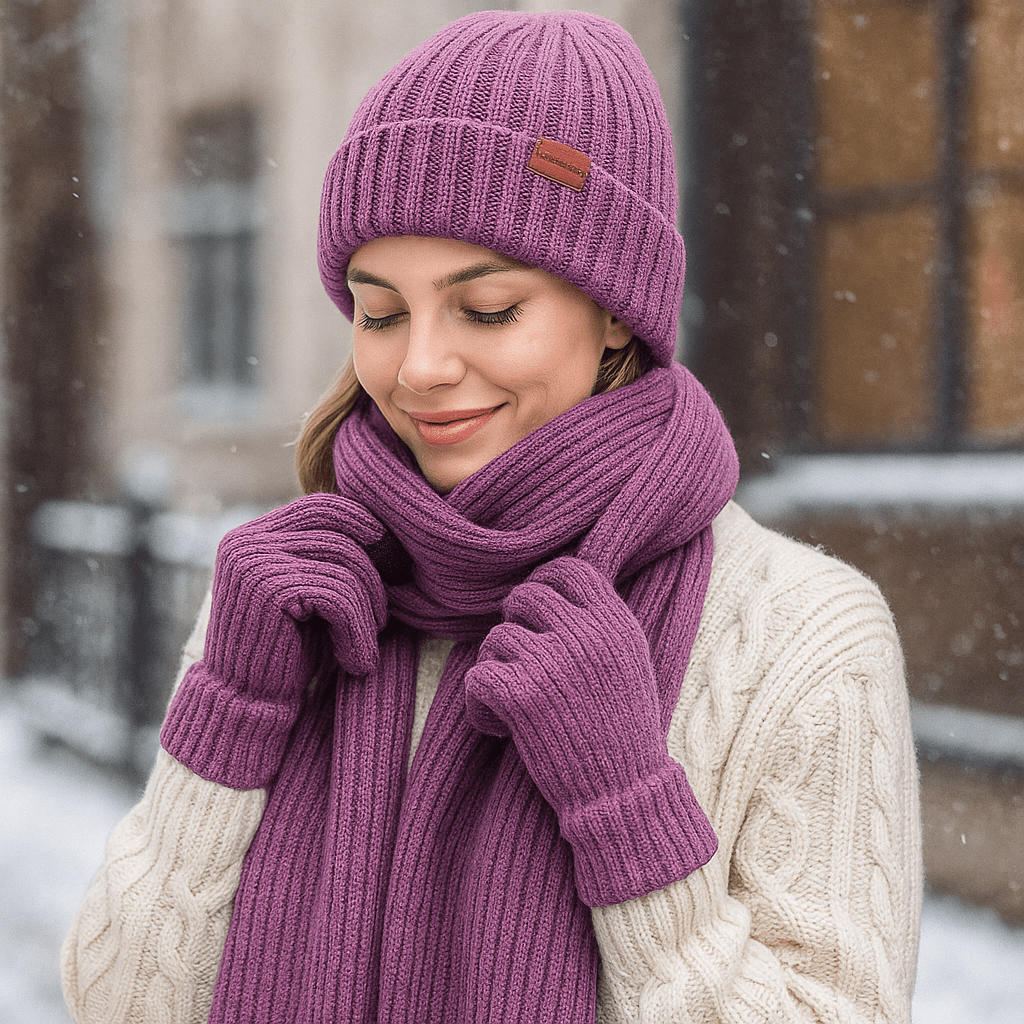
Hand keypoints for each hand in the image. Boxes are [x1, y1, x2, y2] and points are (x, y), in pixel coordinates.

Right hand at [161, 494, 387, 787]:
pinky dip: (358, 630)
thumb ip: (331, 556)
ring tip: (366, 645)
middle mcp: (247, 539)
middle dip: (374, 568)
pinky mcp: (267, 587)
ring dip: (369, 608)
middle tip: (386, 614)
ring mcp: (253, 560)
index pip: (324, 506)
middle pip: (338, 525)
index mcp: (255, 535)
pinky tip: (356, 662)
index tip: (395, 569)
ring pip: (344, 560)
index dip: (366, 530)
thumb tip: (386, 523)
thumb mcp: (313, 597)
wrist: (248, 709)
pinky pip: (338, 593)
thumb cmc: (289, 655)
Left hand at [465, 556, 716, 904]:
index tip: (535, 616)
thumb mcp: (628, 662)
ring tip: (516, 704)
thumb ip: (596, 623)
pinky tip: (499, 726)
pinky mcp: (521, 697)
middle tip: (522, 665)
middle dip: (515, 627)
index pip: (568, 570)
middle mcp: (585, 635)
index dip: (543, 584)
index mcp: (615, 623)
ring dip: (497, 669)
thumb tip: (547, 588)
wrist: (624, 796)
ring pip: (496, 638)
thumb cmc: (622, 733)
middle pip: (524, 597)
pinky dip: (479, 704)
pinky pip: (477, 676)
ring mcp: (551, 663)